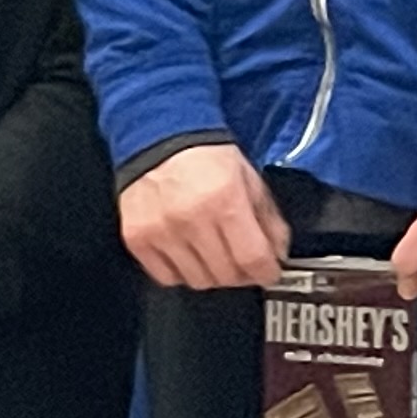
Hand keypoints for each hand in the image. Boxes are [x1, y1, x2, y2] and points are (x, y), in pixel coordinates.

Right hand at [121, 144, 290, 291]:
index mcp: (224, 199)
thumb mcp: (248, 178)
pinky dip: (182, 272)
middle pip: (227, 274)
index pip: (252, 258)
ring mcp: (162, 231)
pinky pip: (167, 277)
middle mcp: (191, 218)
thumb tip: (278, 253)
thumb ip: (268, 217)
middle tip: (243, 261)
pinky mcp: (138, 238)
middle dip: (243, 273)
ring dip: (213, 274)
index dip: (267, 272)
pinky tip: (188, 254)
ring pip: (198, 280)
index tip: (269, 272)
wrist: (158, 136)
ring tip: (214, 254)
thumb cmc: (204, 154)